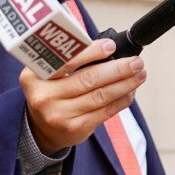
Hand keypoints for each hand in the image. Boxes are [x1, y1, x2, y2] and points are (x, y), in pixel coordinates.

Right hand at [21, 37, 145, 153]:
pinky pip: (105, 111)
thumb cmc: (51, 92)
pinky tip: (130, 91)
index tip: (111, 46)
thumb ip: (69, 59)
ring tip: (139, 75)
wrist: (42, 128)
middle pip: (89, 79)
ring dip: (125, 84)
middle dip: (118, 69)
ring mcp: (60, 114)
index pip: (66, 59)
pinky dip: (121, 100)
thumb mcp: (48, 73)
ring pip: (100, 96)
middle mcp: (44, 96)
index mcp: (35, 75)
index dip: (91, 51)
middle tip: (136, 62)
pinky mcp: (75, 128)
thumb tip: (107, 47)